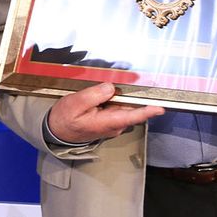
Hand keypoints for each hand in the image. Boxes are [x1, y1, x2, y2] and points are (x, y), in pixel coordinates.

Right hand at [46, 82, 161, 144]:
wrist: (56, 131)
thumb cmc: (65, 119)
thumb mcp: (75, 103)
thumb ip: (94, 95)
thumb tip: (110, 88)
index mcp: (107, 122)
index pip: (132, 116)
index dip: (147, 111)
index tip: (160, 108)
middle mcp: (114, 125)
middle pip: (129, 107)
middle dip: (126, 95)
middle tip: (115, 85)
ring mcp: (113, 124)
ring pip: (123, 106)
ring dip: (117, 97)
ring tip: (97, 95)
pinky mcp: (110, 121)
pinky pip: (116, 107)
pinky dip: (112, 100)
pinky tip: (98, 98)